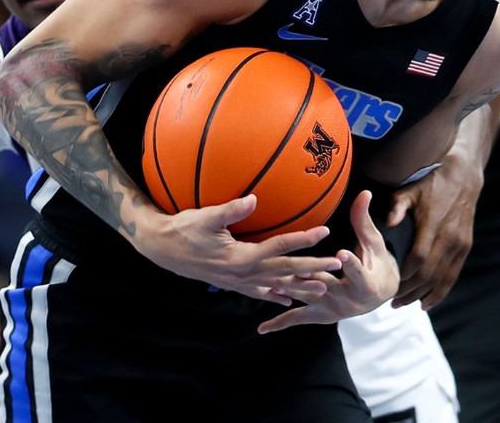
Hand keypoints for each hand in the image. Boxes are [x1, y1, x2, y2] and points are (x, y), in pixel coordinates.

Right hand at [133, 194, 344, 304]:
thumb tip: (254, 199)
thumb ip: (231, 209)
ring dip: (300, 286)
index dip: (303, 239)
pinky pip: (258, 292)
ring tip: (323, 288)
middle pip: (285, 271)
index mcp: (240, 257)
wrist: (161, 248)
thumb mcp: (205, 216)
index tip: (324, 232)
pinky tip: (286, 299)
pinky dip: (275, 295)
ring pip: (276, 286)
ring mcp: (237, 282)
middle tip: (338, 266)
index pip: (279, 246)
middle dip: (313, 268)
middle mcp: (243, 273)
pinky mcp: (231, 283)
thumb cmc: (182, 229)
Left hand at [257, 191, 398, 332]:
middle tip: (296, 270)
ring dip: (290, 293)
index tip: (343, 253)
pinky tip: (261, 328)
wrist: (378, 294)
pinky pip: (297, 319)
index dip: (351, 264)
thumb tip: (364, 192)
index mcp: (366, 283)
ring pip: (307, 299)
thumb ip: (364, 220)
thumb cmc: (376, 262)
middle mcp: (349, 300)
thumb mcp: (373, 243)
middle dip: (311, 277)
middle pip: (327, 285)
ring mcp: (332, 310)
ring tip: (270, 289)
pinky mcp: (319, 316)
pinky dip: (280, 323)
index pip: (358, 272)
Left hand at [388, 152, 482, 308]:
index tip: (389, 284)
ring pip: (442, 278)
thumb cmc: (430, 183)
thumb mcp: (409, 190)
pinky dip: (442, 291)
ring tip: (407, 305)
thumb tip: (387, 223)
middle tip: (393, 302)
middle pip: (429, 274)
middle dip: (411, 290)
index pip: (418, 258)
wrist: (463, 177)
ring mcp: (460, 244)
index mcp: (433, 225)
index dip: (404, 274)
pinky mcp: (465, 247)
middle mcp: (449, 239)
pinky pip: (454, 275)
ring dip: (425, 295)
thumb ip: (397, 206)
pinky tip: (429, 302)